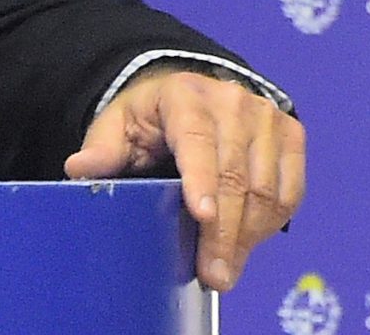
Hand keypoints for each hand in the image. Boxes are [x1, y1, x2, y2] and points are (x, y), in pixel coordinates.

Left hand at [63, 67, 304, 292]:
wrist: (193, 96)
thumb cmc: (150, 118)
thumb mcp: (118, 125)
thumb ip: (102, 149)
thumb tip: (79, 169)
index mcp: (183, 95)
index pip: (195, 139)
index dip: (201, 179)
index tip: (201, 215)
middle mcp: (231, 100)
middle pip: (234, 174)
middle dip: (224, 231)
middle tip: (213, 274)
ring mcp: (265, 116)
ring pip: (265, 189)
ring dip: (247, 236)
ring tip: (224, 268)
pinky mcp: (290, 135)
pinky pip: (289, 192)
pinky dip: (269, 224)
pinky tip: (245, 244)